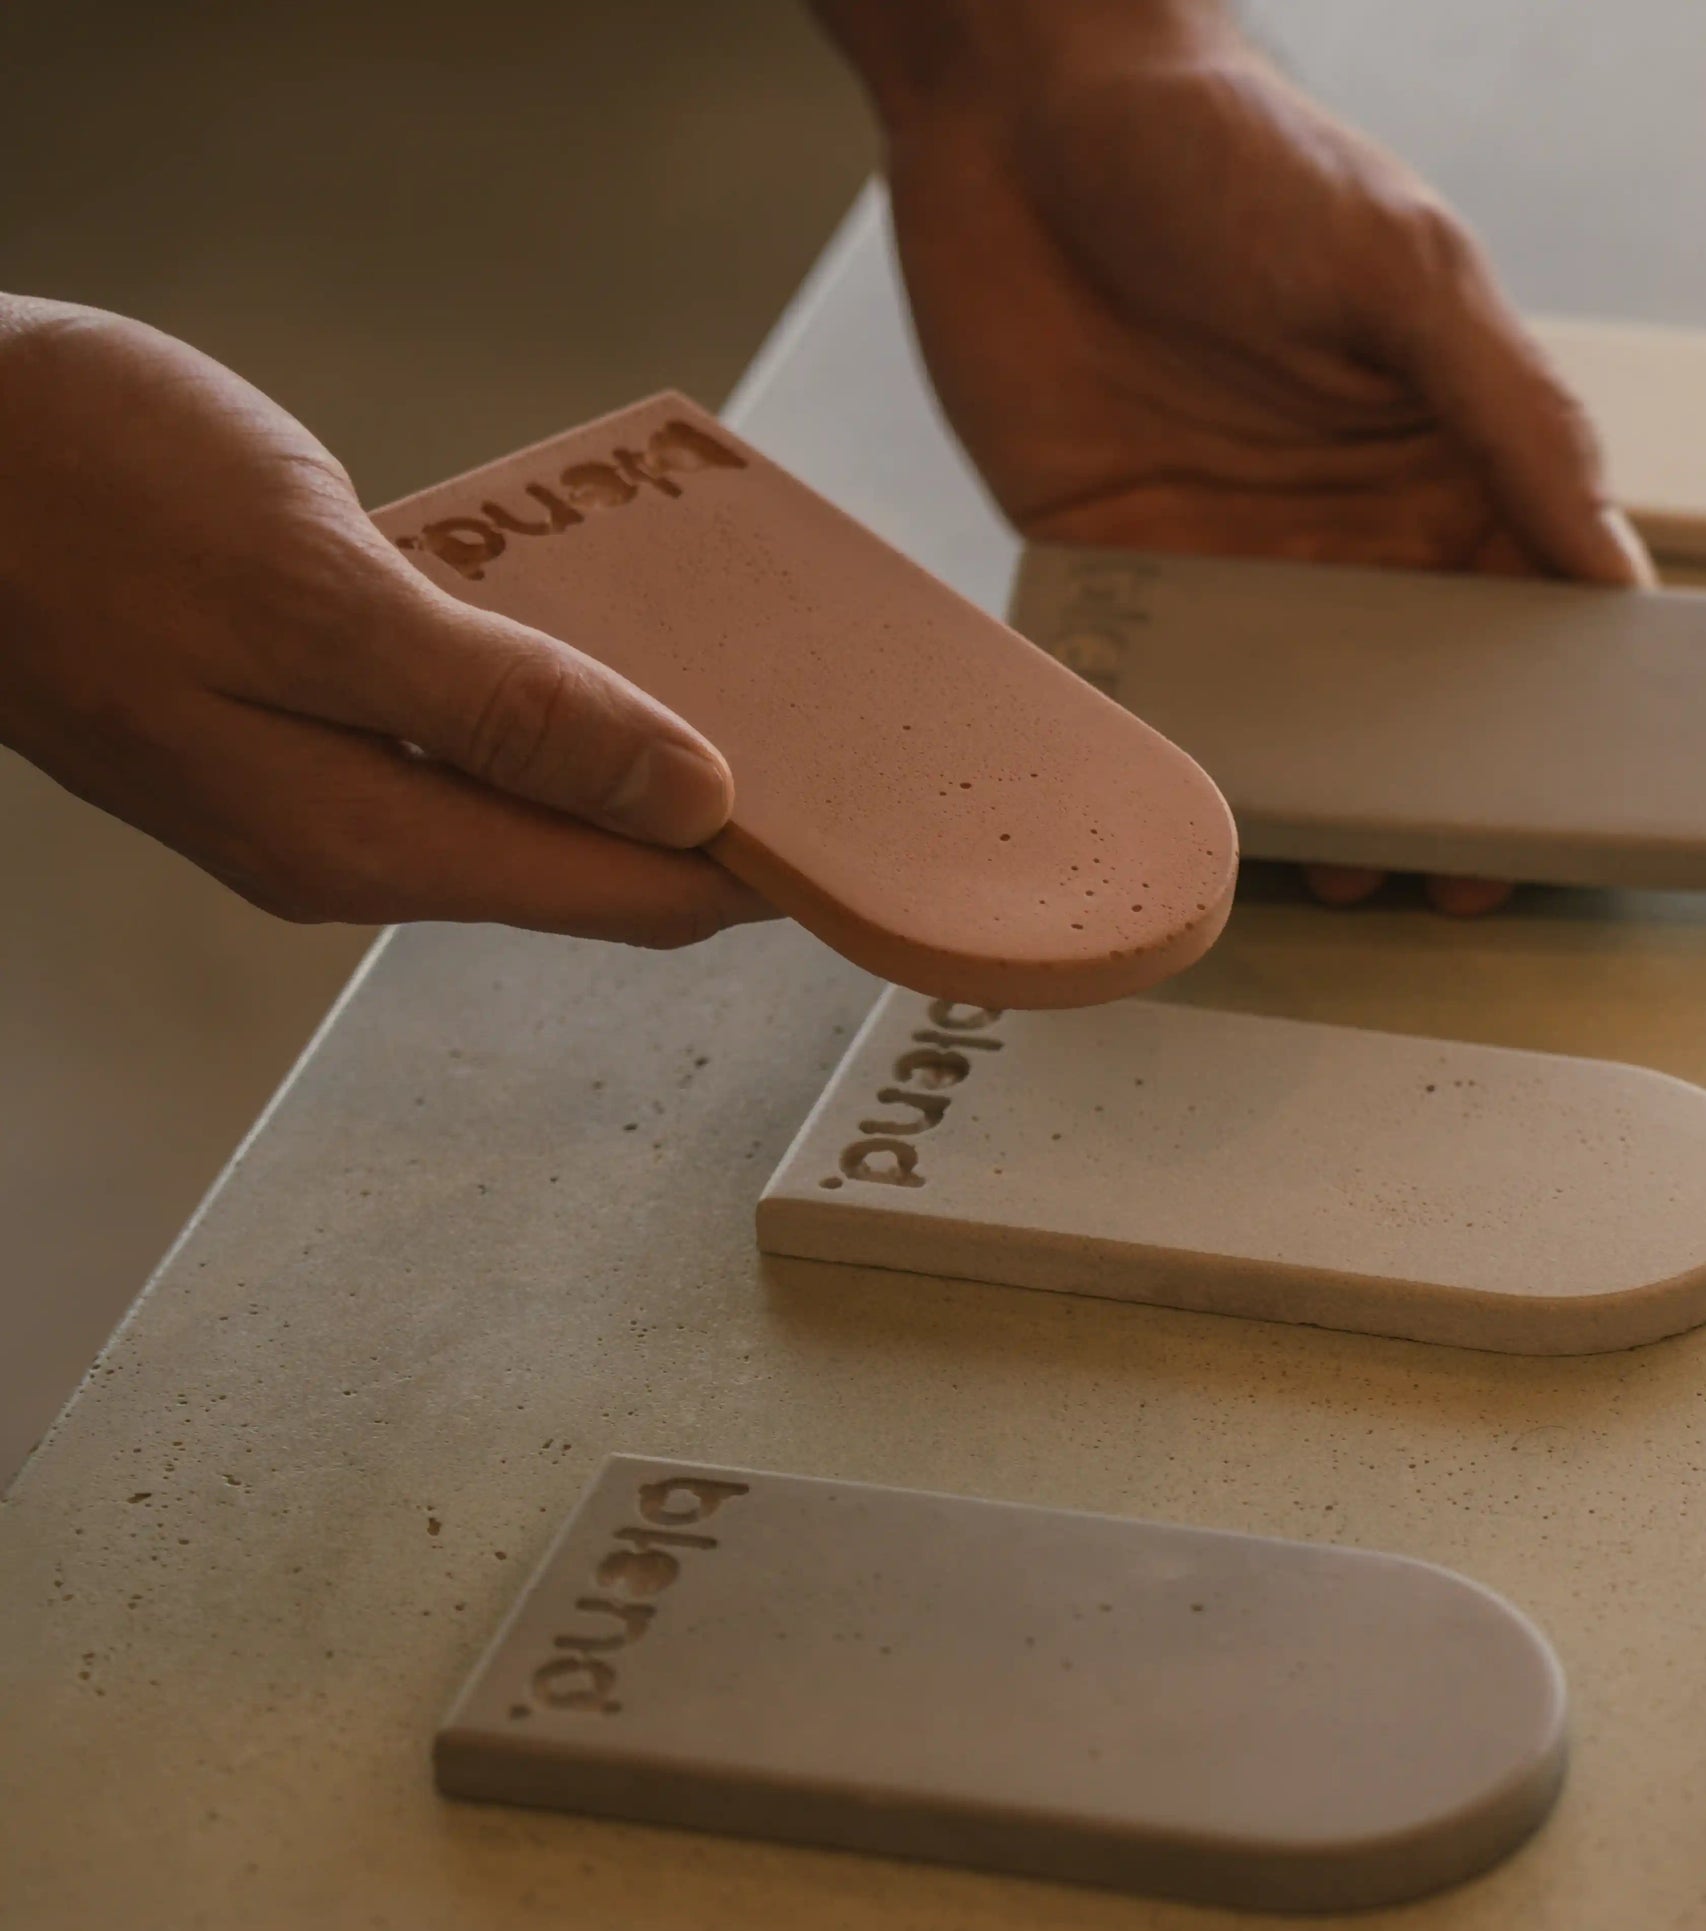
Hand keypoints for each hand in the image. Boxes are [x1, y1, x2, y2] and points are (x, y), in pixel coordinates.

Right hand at [0, 301, 768, 945]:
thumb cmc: (84, 495)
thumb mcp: (319, 592)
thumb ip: (510, 709)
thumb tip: (689, 799)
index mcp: (368, 836)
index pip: (620, 897)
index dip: (751, 877)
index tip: (856, 842)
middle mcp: (352, 848)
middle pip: (587, 874)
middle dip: (712, 836)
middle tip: (830, 768)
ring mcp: (318, 801)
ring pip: (533, 821)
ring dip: (636, 778)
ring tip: (749, 717)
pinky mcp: (296, 739)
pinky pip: (470, 760)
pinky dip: (554, 727)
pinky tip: (598, 669)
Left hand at [820, 0, 1652, 916]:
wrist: (1025, 117)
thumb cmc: (1229, 153)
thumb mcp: (1400, 264)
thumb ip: (1507, 408)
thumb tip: (1609, 560)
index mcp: (1436, 451)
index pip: (1522, 607)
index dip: (1553, 716)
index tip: (1570, 808)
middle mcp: (1338, 520)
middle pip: (1407, 692)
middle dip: (1436, 790)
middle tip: (1450, 884)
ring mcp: (1223, 553)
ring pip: (1289, 712)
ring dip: (1319, 798)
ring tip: (1341, 879)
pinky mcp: (1108, 565)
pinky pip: (1155, 683)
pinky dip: (1181, 754)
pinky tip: (1201, 823)